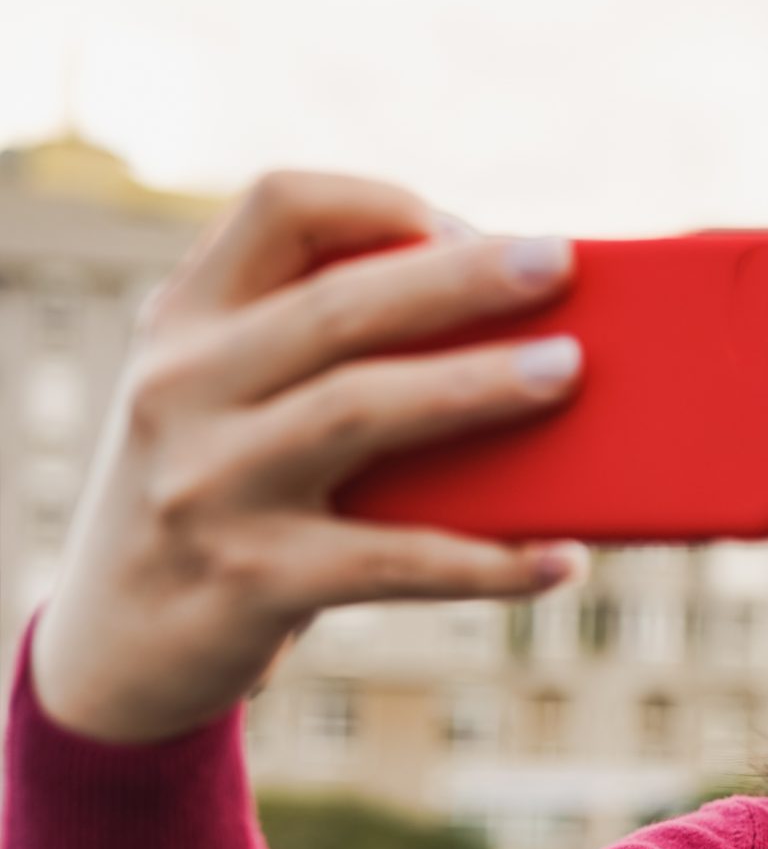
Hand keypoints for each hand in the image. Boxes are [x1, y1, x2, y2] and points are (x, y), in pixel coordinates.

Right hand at [27, 170, 590, 745]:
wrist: (117, 646)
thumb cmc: (223, 499)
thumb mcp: (228, 402)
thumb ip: (316, 352)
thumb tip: (514, 329)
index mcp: (185, 322)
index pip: (276, 208)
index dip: (381, 202)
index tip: (465, 228)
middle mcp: (183, 388)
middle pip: (338, 307)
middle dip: (461, 279)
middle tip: (561, 262)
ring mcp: (208, 485)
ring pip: (359, 410)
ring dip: (475, 386)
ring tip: (569, 372)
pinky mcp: (250, 580)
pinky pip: (393, 561)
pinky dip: (488, 563)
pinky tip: (560, 559)